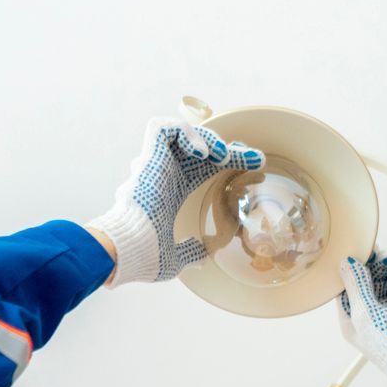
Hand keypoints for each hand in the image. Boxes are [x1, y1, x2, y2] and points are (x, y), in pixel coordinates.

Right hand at [90, 116, 264, 286]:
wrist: (129, 253)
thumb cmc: (146, 256)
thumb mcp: (176, 258)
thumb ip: (191, 252)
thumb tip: (204, 258)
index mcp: (172, 192)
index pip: (205, 167)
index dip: (231, 163)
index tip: (257, 168)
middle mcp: (164, 175)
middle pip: (199, 147)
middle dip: (229, 148)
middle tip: (253, 158)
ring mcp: (155, 165)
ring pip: (180, 132)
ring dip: (208, 138)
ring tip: (225, 156)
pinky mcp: (148, 158)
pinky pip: (162, 128)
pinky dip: (184, 132)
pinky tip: (204, 153)